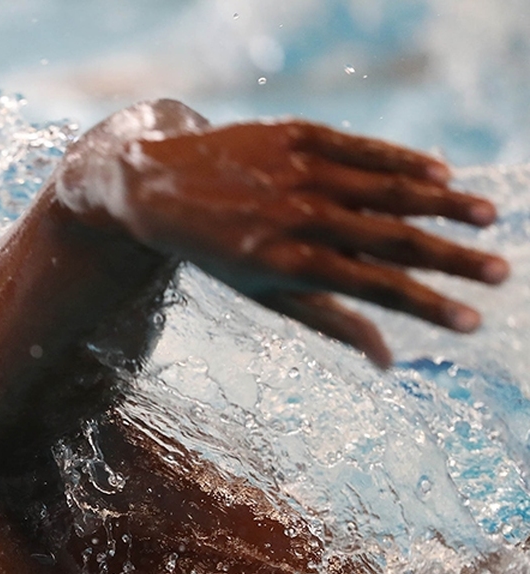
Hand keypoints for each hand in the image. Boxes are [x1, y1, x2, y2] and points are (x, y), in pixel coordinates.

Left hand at [117, 120, 507, 366]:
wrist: (156, 186)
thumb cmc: (218, 250)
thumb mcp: (264, 293)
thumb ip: (329, 320)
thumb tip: (387, 361)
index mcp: (291, 263)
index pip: (376, 289)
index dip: (428, 306)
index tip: (474, 321)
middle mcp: (298, 216)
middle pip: (392, 240)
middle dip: (452, 259)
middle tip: (500, 273)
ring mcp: (298, 172)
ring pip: (385, 188)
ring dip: (441, 203)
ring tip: (487, 217)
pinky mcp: (294, 134)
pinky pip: (360, 147)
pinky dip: (401, 160)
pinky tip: (440, 173)